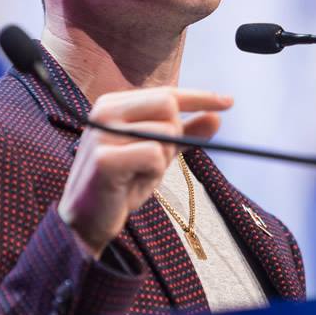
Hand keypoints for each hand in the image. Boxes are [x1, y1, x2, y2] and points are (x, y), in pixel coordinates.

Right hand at [58, 87, 232, 257]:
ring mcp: (102, 133)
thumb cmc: (121, 184)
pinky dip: (153, 173)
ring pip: (165, 133)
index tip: (228, 101)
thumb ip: (184, 135)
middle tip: (155, 160)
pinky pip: (154, 155)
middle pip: (168, 106)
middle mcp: (104, 112)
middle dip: (174, 135)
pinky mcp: (105, 159)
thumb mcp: (157, 154)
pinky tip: (132, 183)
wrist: (87, 220)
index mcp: (113, 104)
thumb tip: (217, 117)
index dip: (200, 98)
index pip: (166, 93)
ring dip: (162, 160)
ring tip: (138, 175)